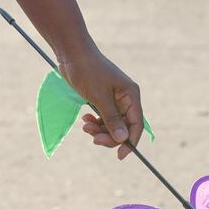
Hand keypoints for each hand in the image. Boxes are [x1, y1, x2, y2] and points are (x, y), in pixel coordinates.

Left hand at [61, 44, 142, 159]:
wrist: (71, 53)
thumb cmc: (88, 71)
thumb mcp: (99, 97)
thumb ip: (112, 119)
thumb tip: (124, 139)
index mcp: (131, 95)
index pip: (136, 124)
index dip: (130, 142)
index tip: (119, 156)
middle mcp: (125, 98)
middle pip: (123, 127)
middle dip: (109, 136)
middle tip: (93, 138)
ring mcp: (113, 99)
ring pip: (111, 125)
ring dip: (99, 130)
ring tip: (85, 126)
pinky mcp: (101, 99)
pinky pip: (102, 118)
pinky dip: (94, 122)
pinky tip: (84, 119)